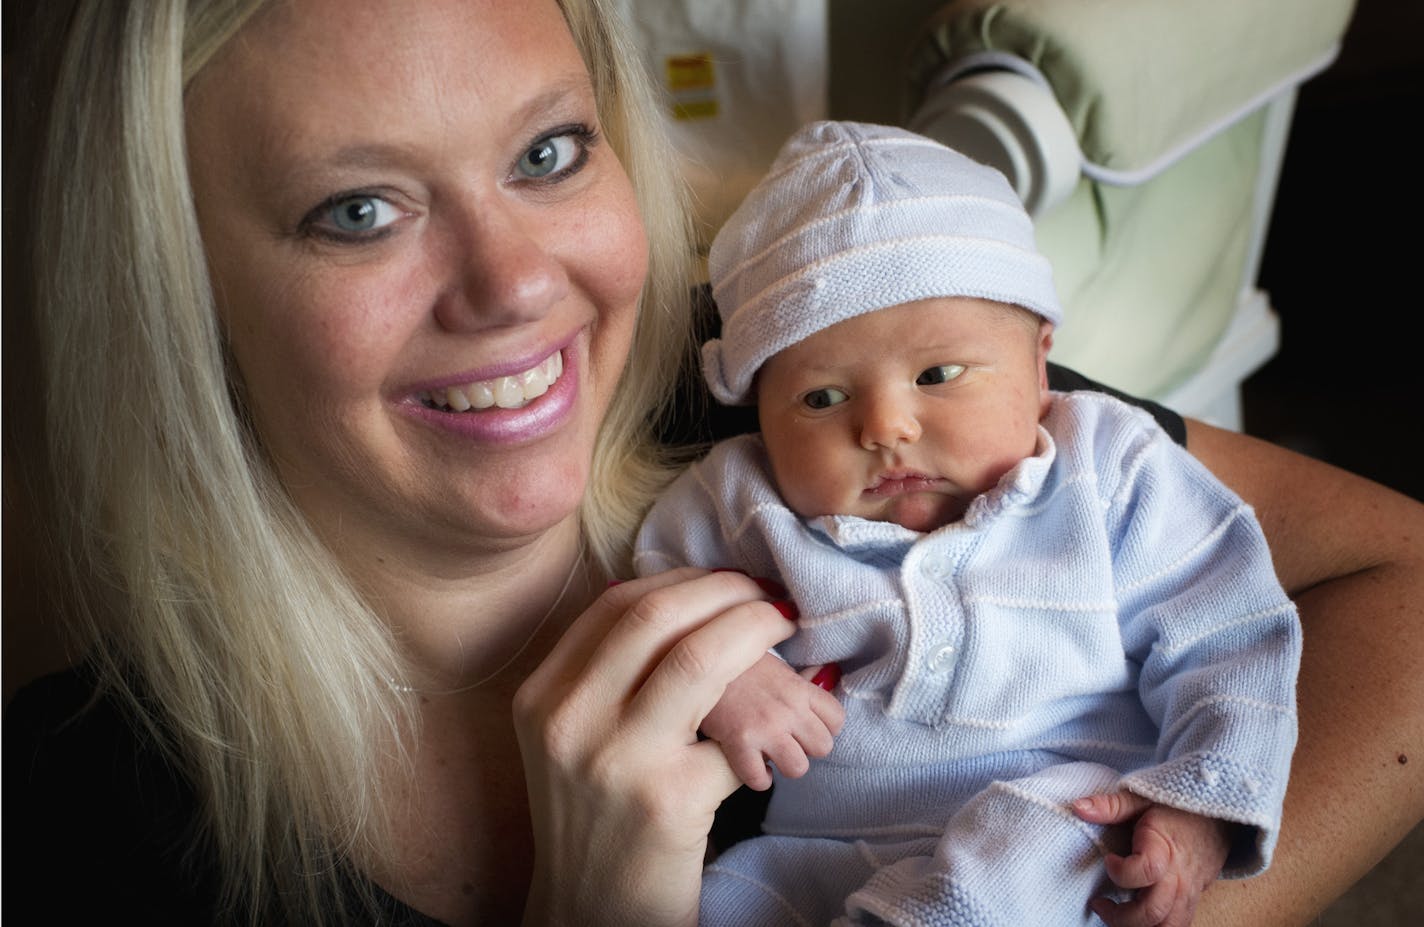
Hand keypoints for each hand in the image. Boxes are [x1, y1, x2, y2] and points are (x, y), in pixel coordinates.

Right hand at [513, 568, 796, 926]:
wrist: (592, 915)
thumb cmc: (596, 820)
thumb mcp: (573, 741)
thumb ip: (607, 677)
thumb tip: (689, 601)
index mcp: (542, 698)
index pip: (615, 606)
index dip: (682, 580)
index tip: (724, 580)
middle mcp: (569, 722)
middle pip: (656, 617)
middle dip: (726, 591)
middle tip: (768, 594)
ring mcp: (616, 761)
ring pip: (698, 659)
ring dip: (756, 629)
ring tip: (785, 625)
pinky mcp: (669, 801)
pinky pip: (734, 736)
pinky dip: (767, 722)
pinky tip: (782, 721)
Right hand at [700, 654, 844, 789]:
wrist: (696, 661)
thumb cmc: (735, 663)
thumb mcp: (775, 664)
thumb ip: (801, 680)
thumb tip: (828, 676)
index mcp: (799, 688)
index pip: (837, 720)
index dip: (824, 727)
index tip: (806, 726)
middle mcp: (788, 709)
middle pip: (823, 748)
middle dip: (806, 748)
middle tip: (786, 741)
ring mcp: (765, 727)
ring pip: (798, 768)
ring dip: (783, 766)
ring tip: (769, 754)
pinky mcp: (739, 743)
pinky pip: (760, 779)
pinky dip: (757, 778)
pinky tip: (750, 765)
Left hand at [1074, 791, 1232, 926]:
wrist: (1218, 816)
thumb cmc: (1176, 806)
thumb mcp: (1141, 797)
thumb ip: (1111, 805)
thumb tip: (1078, 807)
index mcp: (1164, 847)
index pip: (1145, 870)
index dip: (1120, 871)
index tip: (1108, 859)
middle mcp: (1179, 876)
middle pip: (1153, 913)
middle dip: (1120, 917)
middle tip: (1099, 902)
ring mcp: (1189, 892)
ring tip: (1116, 913)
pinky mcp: (1193, 900)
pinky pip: (1178, 924)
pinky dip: (1156, 926)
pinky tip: (1136, 914)